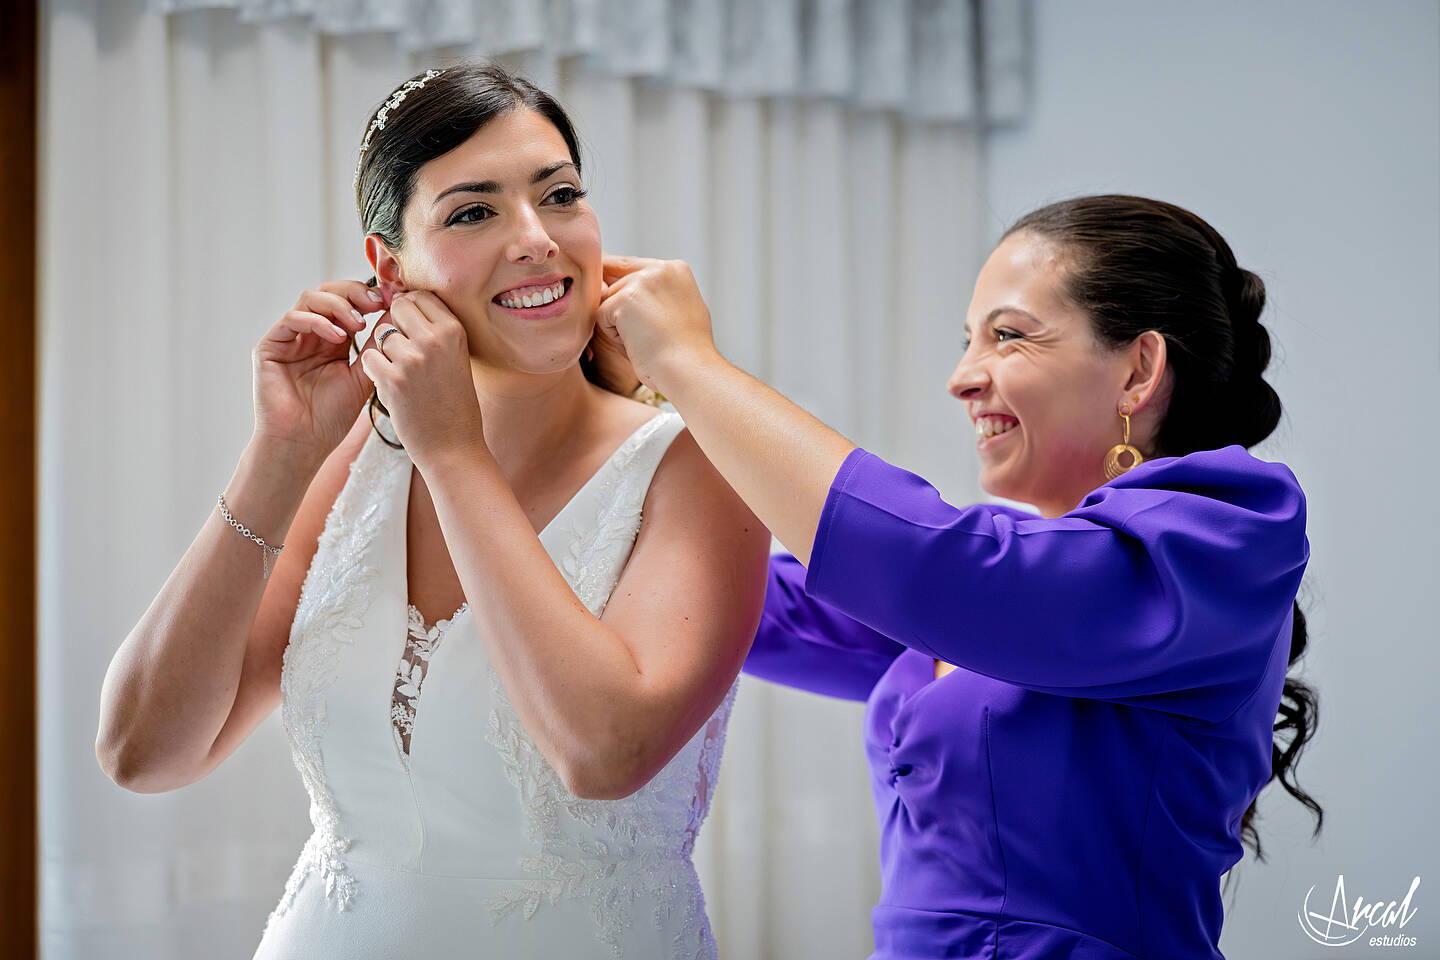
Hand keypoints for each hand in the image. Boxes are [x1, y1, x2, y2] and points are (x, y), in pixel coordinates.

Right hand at [252, 281, 379, 462]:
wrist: (304, 444)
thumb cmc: (332, 417)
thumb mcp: (364, 376)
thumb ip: (376, 347)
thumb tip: (397, 315)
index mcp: (333, 339)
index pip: (349, 302)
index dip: (369, 296)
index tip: (392, 300)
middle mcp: (310, 333)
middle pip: (329, 292)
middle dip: (355, 293)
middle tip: (376, 304)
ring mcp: (289, 338)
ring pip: (310, 298)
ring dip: (338, 306)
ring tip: (358, 325)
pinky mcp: (270, 346)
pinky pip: (292, 319)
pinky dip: (317, 321)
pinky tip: (337, 337)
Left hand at [358, 290, 484, 467]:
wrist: (453, 446)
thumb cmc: (455, 404)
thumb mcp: (457, 359)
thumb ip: (436, 331)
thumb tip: (406, 303)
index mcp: (454, 330)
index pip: (421, 296)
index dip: (411, 310)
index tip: (412, 329)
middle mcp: (434, 339)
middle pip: (398, 308)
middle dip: (395, 326)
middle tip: (404, 351)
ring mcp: (412, 359)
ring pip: (380, 334)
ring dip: (384, 351)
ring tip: (402, 374)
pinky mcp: (392, 379)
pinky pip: (369, 358)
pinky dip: (375, 371)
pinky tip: (391, 385)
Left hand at [596, 256, 719, 395]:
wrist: (689, 370)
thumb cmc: (689, 351)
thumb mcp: (684, 309)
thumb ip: (662, 294)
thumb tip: (634, 292)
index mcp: (675, 269)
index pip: (631, 267)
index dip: (622, 288)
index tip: (624, 309)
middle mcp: (659, 269)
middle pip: (617, 285)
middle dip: (623, 313)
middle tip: (651, 338)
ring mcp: (641, 282)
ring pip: (608, 301)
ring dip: (620, 326)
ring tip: (647, 341)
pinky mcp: (623, 299)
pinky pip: (602, 316)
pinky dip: (615, 337)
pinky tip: (638, 345)